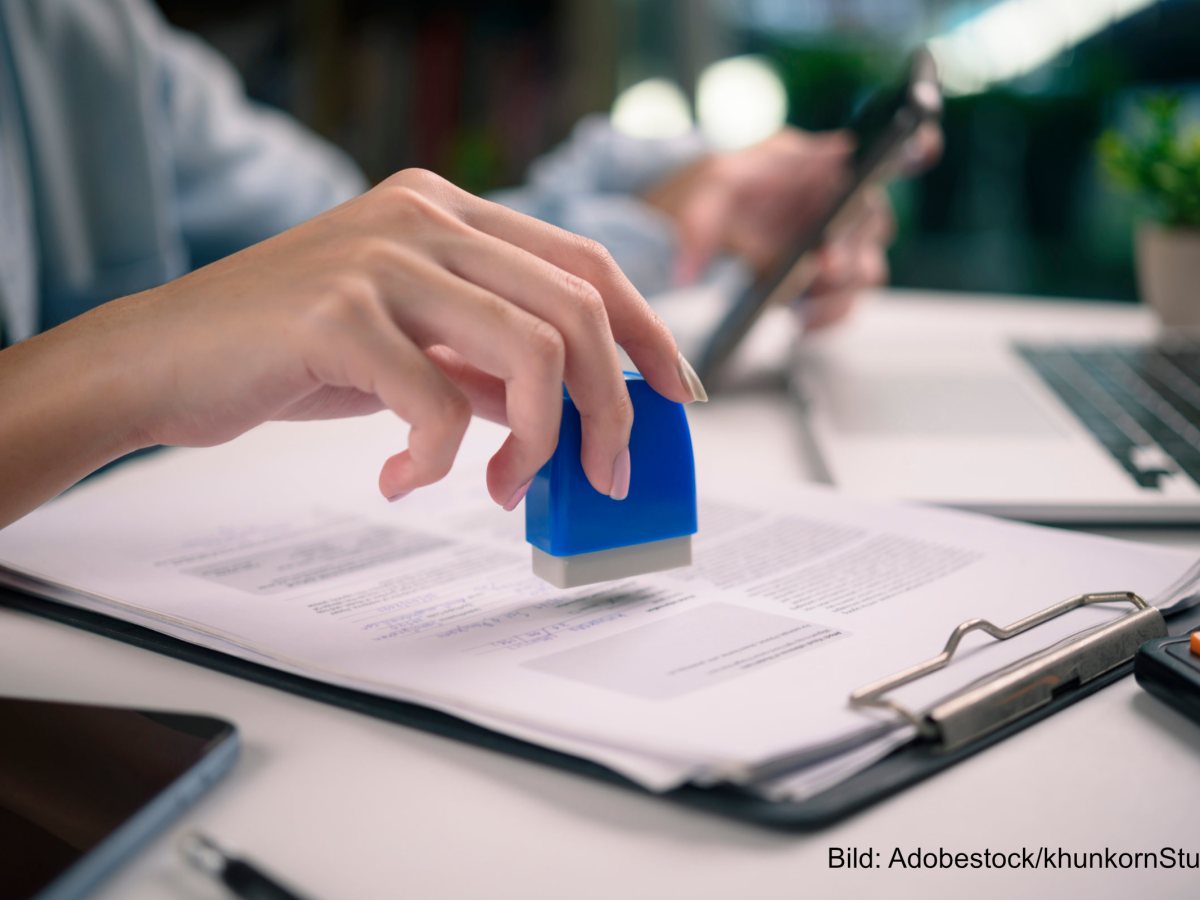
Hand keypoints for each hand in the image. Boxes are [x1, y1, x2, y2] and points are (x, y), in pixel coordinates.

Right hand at [0, 169, 702, 526]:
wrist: (159, 360)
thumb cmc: (287, 354)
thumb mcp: (410, 349)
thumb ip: (487, 364)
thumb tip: (574, 412)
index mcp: (446, 212)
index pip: (585, 261)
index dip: (646, 329)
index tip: (676, 394)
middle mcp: (423, 217)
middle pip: (578, 307)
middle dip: (611, 406)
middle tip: (605, 474)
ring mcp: (379, 257)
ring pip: (531, 349)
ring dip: (540, 441)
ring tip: (508, 491)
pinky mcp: (334, 312)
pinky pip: (435, 402)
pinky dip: (438, 459)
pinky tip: (406, 480)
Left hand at [644, 125, 940, 329]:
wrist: (687, 225)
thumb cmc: (704, 191)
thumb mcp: (702, 190)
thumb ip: (705, 220)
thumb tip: (710, 254)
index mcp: (821, 164)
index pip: (882, 152)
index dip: (914, 146)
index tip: (920, 146)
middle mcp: (839, 202)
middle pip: (874, 225)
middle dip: (852, 247)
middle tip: (826, 265)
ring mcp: (835, 243)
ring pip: (866, 270)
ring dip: (840, 292)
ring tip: (804, 310)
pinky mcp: (821, 281)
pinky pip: (843, 302)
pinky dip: (827, 315)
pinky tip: (800, 323)